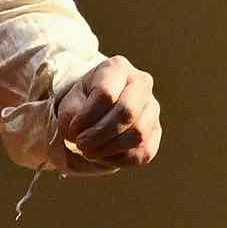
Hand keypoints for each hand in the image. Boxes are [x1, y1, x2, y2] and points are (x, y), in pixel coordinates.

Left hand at [51, 56, 163, 170]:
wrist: (98, 109)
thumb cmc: (82, 102)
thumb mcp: (70, 102)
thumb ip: (73, 115)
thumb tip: (85, 135)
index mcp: (117, 68)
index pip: (105, 95)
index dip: (85, 118)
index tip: (72, 129)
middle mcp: (141, 83)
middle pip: (127, 113)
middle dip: (100, 134)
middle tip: (81, 145)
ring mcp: (152, 108)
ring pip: (137, 135)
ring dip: (108, 149)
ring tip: (88, 151)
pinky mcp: (156, 132)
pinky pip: (143, 153)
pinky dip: (119, 159)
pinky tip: (103, 154)